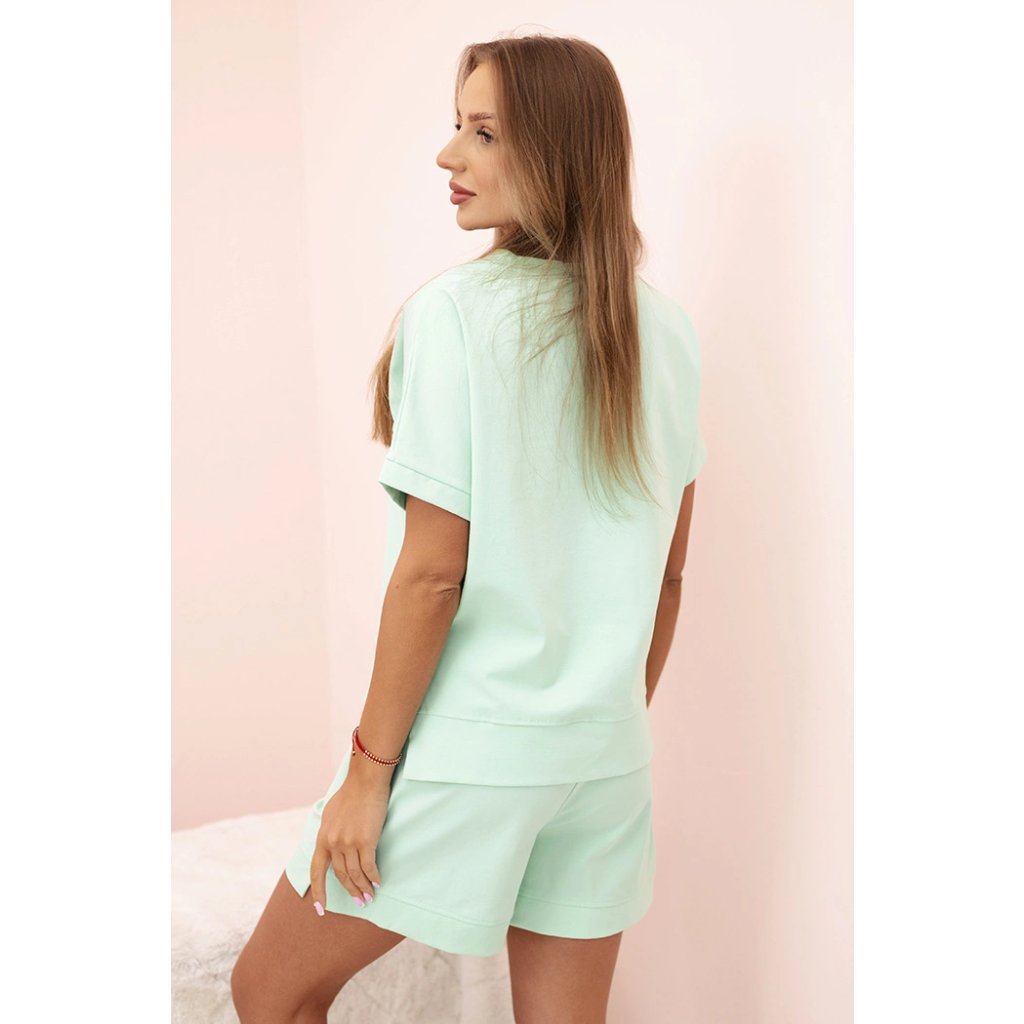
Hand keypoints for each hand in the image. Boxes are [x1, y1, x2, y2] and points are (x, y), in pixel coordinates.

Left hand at [309, 772, 388, 913]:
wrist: (365, 781)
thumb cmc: (350, 794)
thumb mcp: (330, 814)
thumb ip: (329, 832)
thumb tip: (330, 845)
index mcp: (322, 838)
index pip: (316, 871)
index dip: (318, 892)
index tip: (320, 909)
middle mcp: (333, 843)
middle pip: (340, 875)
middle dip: (350, 891)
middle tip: (359, 901)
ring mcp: (348, 842)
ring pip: (355, 874)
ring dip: (363, 888)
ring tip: (369, 897)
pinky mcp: (365, 840)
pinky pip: (369, 866)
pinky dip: (373, 877)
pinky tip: (377, 882)